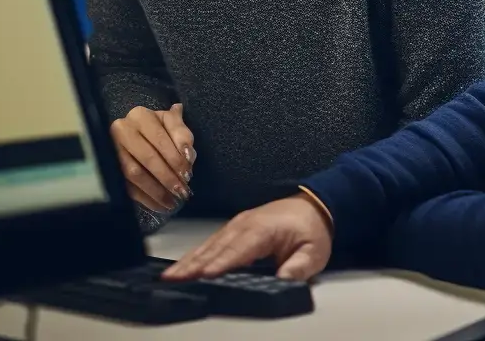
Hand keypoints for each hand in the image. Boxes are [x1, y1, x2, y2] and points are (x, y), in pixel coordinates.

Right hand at [110, 103, 194, 212]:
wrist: (132, 136)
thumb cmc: (156, 129)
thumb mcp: (169, 124)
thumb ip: (182, 134)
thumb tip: (188, 151)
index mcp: (140, 116)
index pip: (160, 137)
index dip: (175, 156)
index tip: (188, 172)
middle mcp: (122, 130)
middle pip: (147, 157)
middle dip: (167, 176)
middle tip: (182, 190)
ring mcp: (111, 150)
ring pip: (135, 174)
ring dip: (157, 190)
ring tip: (173, 201)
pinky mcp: (108, 170)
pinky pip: (127, 187)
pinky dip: (145, 199)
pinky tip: (159, 206)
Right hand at [162, 195, 332, 281]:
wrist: (315, 205)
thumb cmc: (312, 229)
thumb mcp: (314, 252)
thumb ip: (299, 267)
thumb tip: (283, 280)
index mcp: (263, 229)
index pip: (239, 249)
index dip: (221, 263)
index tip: (204, 275)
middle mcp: (245, 224)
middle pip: (216, 247)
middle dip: (194, 264)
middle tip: (173, 280)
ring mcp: (238, 224)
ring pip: (209, 244)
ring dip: (189, 260)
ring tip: (170, 276)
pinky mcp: (234, 228)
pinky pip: (212, 242)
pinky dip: (195, 255)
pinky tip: (183, 266)